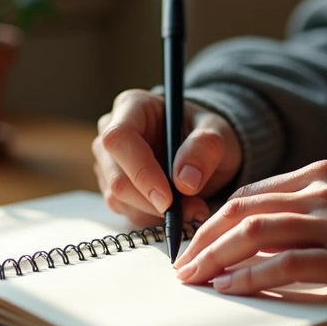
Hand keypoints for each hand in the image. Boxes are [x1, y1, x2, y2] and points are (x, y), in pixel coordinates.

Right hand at [93, 89, 241, 226]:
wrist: (202, 151)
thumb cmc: (206, 134)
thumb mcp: (218, 133)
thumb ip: (205, 149)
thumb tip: (185, 181)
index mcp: (132, 106)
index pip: (119, 139)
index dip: (140, 171)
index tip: (168, 199)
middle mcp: (110, 133)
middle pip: (116, 176)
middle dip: (153, 202)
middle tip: (194, 210)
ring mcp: (108, 163)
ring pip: (118, 199)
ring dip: (156, 213)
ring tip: (193, 208)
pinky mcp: (113, 188)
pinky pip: (125, 212)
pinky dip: (153, 219)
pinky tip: (177, 210)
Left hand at [174, 160, 326, 303]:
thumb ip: (323, 213)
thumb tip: (281, 241)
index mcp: (323, 177)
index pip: (251, 194)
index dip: (216, 219)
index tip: (196, 242)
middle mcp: (322, 193)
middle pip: (241, 210)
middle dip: (202, 238)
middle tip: (180, 264)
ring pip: (252, 232)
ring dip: (213, 256)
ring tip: (191, 278)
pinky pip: (284, 264)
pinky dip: (249, 276)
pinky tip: (229, 288)